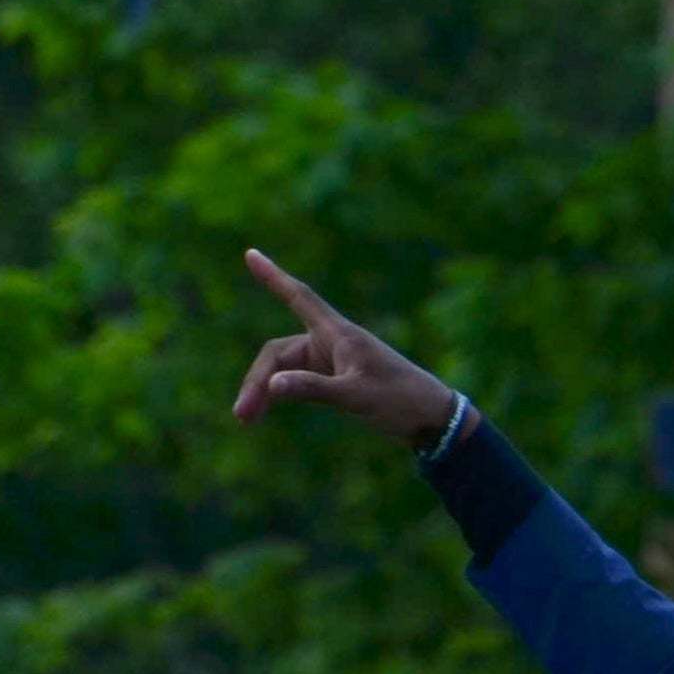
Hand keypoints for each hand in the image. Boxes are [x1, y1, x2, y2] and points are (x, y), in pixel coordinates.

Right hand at [234, 249, 464, 447]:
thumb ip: (313, 389)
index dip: (273, 277)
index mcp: (338, 334)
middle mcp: (330, 343)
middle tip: (242, 415)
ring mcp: (330, 362)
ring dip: (264, 392)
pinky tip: (263, 413)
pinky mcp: (334, 380)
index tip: (251, 253)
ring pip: (283, 370)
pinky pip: (295, 381)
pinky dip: (279, 394)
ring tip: (246, 420)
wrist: (431, 419)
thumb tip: (272, 386)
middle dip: (257, 380)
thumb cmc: (399, 400)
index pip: (299, 297)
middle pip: (278, 352)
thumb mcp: (355, 395)